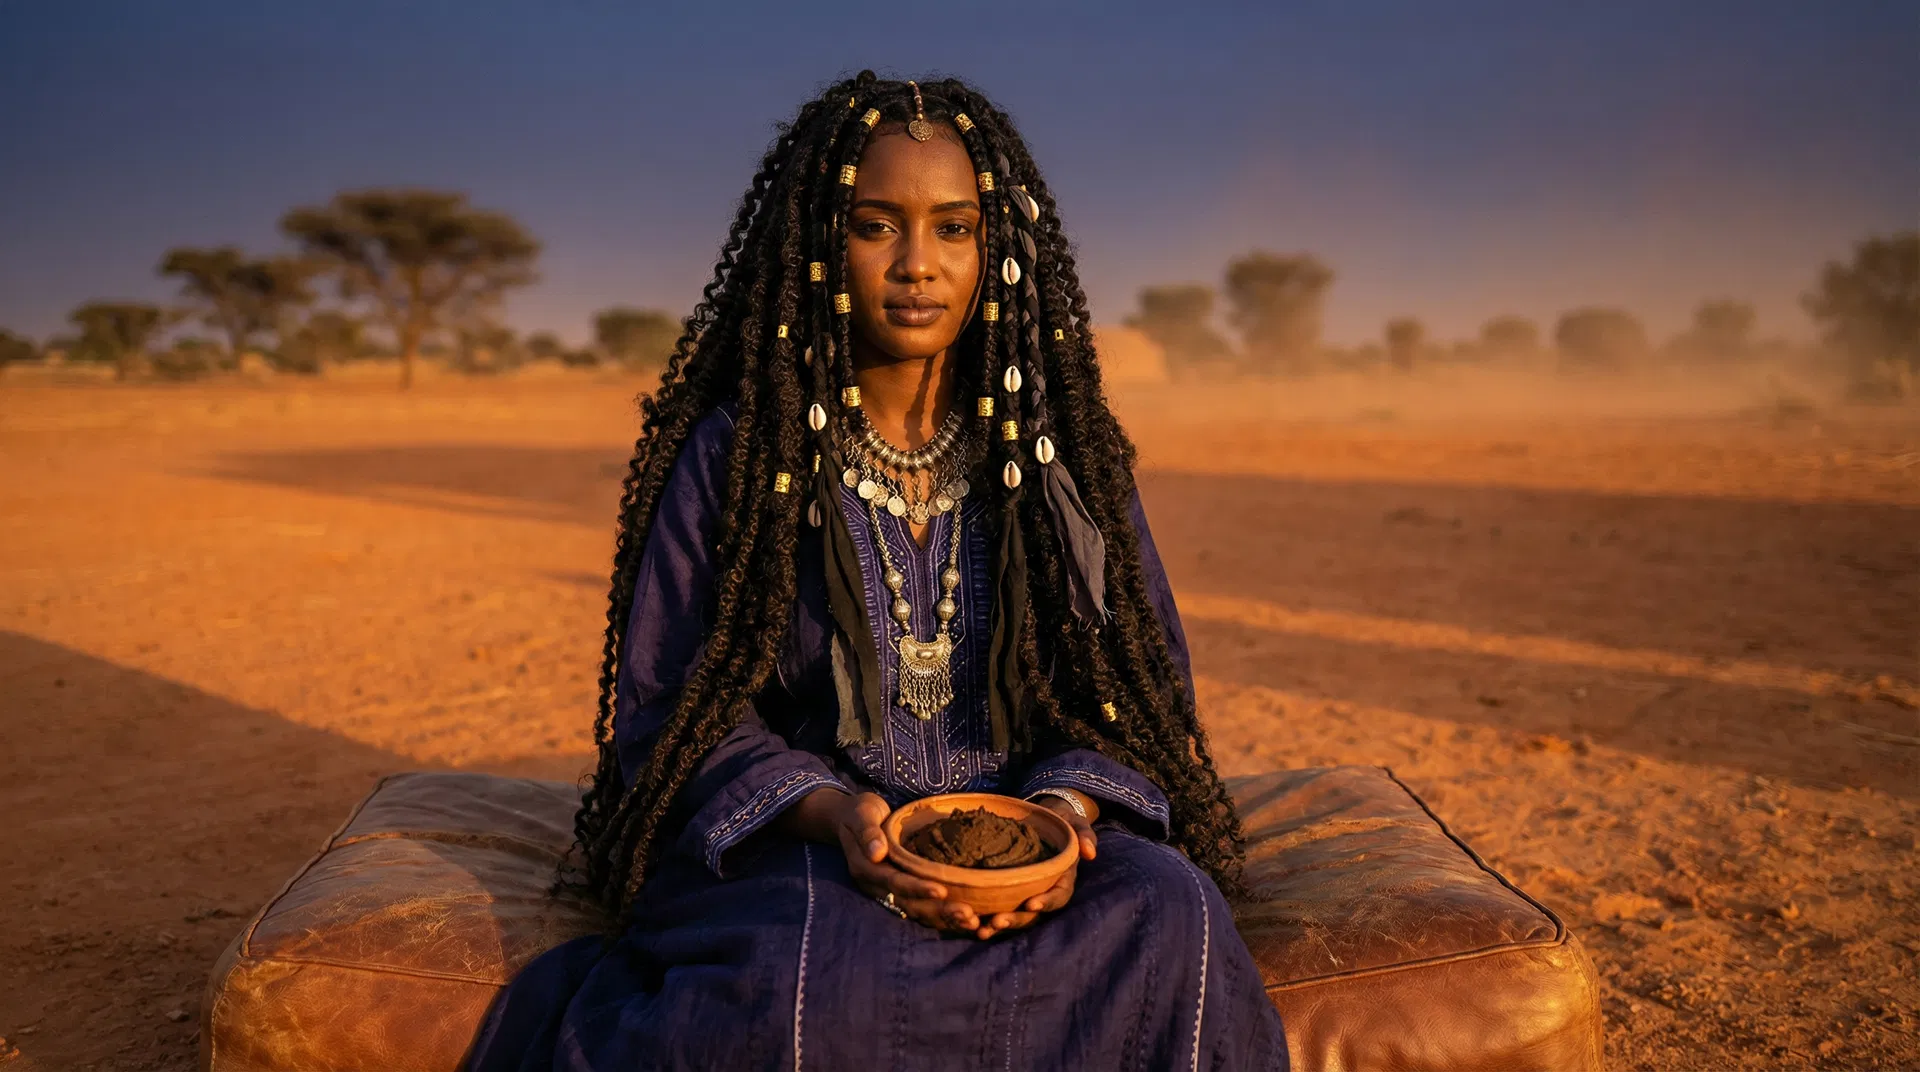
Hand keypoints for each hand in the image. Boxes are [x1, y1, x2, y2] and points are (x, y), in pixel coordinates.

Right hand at [785, 788, 976, 932]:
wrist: (853, 821)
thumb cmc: (860, 813)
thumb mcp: (861, 815)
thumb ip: (868, 833)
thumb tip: (877, 853)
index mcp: (866, 870)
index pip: (895, 882)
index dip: (918, 888)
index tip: (942, 891)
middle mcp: (877, 887)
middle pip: (911, 904)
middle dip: (940, 911)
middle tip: (969, 915)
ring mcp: (889, 892)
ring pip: (918, 911)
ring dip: (945, 919)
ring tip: (973, 922)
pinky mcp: (901, 892)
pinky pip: (922, 908)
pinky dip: (943, 916)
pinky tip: (966, 920)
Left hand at [973, 792, 1096, 939]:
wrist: (1043, 819)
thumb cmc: (1062, 821)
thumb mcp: (1075, 822)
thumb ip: (1084, 834)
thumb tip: (1090, 852)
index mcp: (1062, 879)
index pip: (1058, 895)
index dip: (1046, 902)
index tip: (1031, 904)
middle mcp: (1045, 892)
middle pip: (1033, 914)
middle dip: (1016, 919)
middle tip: (997, 922)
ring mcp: (1027, 894)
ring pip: (1016, 916)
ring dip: (999, 925)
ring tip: (982, 930)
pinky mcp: (1010, 892)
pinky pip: (1000, 908)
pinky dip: (986, 918)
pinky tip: (970, 923)